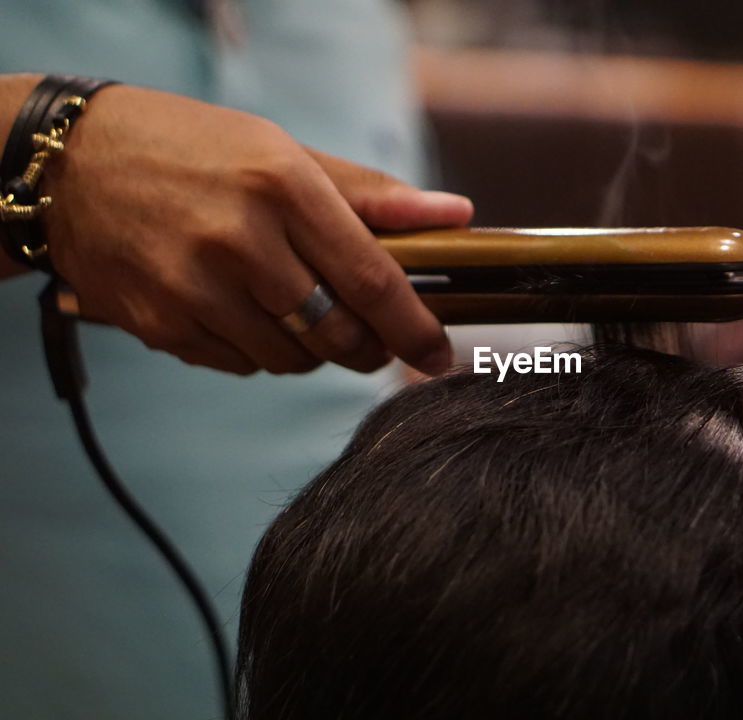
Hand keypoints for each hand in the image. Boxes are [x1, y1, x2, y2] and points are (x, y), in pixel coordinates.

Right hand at [41, 84, 472, 375]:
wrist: (70, 163)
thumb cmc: (194, 150)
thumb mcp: (284, 152)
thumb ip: (372, 196)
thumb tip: (457, 216)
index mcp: (282, 186)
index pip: (371, 279)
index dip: (414, 328)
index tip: (439, 356)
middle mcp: (239, 239)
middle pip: (336, 333)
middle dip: (367, 349)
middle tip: (371, 340)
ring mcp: (193, 286)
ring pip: (290, 359)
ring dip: (311, 351)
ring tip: (298, 312)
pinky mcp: (159, 323)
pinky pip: (239, 365)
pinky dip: (258, 351)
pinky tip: (244, 313)